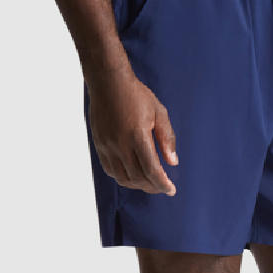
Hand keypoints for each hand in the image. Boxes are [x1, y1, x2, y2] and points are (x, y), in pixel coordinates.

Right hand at [86, 66, 177, 194]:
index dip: (163, 184)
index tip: (171, 190)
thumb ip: (167, 138)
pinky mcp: (99, 146)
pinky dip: (123, 178)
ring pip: (123, 178)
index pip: (152, 170)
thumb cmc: (136, 95)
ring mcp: (107, 146)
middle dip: (153, 187)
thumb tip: (173, 162)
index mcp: (138, 136)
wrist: (108, 82)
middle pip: (138, 178)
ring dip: (138, 185)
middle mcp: (120, 144)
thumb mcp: (159, 112)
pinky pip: (111, 171)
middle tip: (163, 187)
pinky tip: (133, 175)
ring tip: (149, 183)